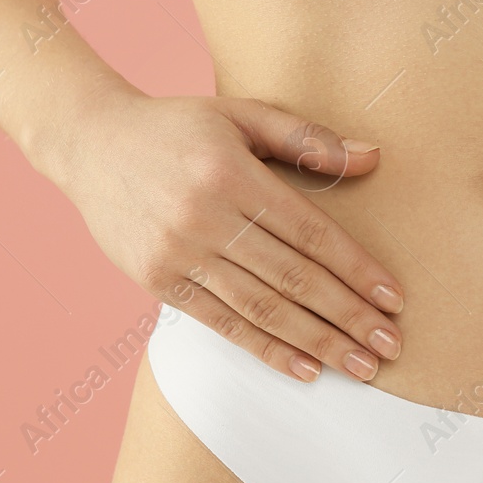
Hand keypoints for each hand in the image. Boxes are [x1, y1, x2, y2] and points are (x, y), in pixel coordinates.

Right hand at [41, 89, 405, 381]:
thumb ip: (307, 139)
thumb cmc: (178, 127)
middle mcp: (206, 216)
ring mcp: (178, 253)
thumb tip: (374, 157)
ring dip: (316, 342)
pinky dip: (266, 349)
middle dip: (347, 317)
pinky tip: (305, 368)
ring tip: (359, 366)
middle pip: (292, 278)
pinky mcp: (157, 280)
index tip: (394, 301)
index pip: (311, 233)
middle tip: (389, 348)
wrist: (88, 143)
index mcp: (233, 174)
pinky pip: (221, 323)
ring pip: (261, 308)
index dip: (356, 270)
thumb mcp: (241, 114)